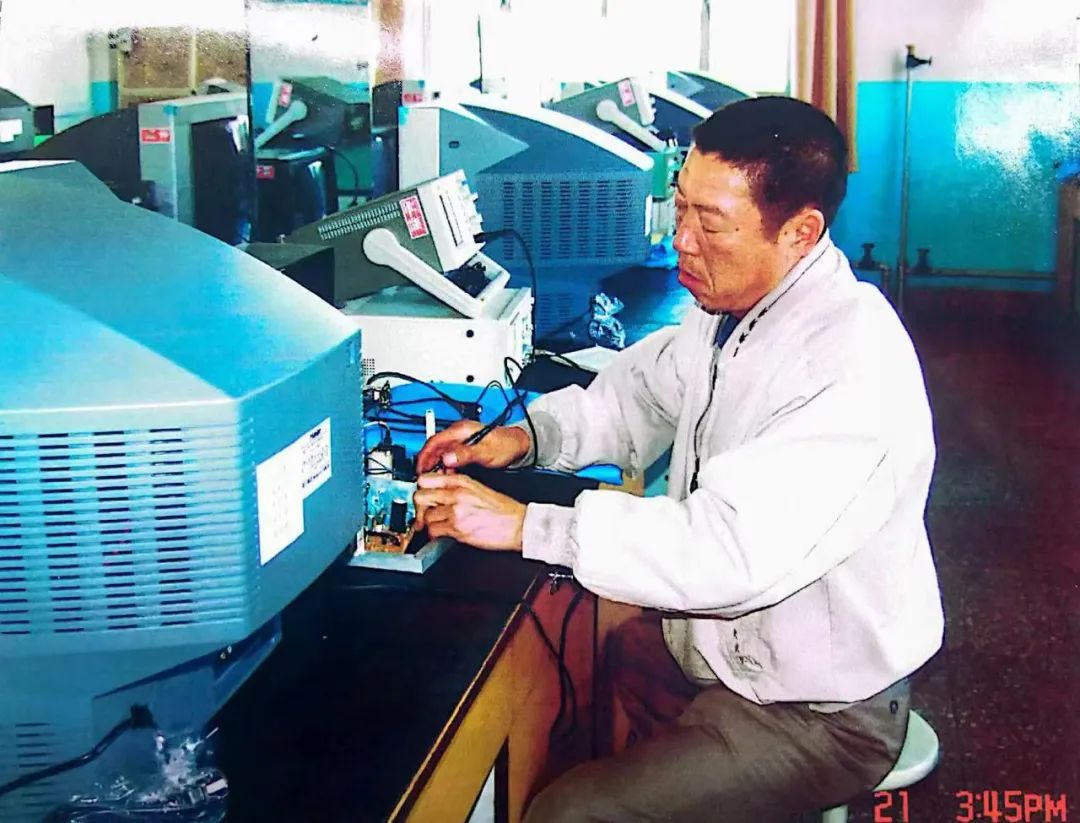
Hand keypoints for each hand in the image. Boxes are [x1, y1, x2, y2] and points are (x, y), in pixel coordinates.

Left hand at [413, 473, 526, 550]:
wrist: (519, 525)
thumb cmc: (504, 510)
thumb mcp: (479, 489)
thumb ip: (457, 487)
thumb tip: (439, 490)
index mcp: (462, 481)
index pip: (426, 479)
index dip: (421, 489)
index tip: (424, 496)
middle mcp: (457, 494)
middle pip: (420, 496)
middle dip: (420, 507)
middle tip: (426, 514)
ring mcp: (456, 511)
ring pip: (425, 516)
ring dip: (429, 523)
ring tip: (439, 525)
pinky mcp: (458, 529)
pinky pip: (434, 532)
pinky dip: (435, 535)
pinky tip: (443, 533)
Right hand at [415, 420, 530, 473]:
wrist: (519, 446)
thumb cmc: (506, 445)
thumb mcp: (486, 452)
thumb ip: (466, 455)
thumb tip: (447, 458)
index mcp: (461, 431)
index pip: (434, 441)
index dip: (424, 456)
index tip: (420, 469)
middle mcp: (459, 435)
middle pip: (435, 449)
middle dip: (429, 464)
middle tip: (427, 479)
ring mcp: (461, 442)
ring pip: (441, 455)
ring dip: (438, 468)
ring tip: (439, 481)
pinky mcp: (465, 450)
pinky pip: (449, 459)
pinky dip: (447, 468)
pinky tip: (450, 477)